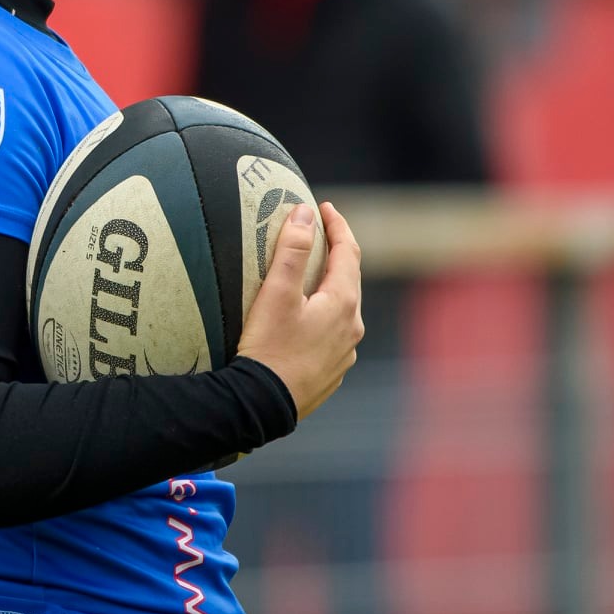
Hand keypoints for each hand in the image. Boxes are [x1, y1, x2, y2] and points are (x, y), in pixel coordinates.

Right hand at [235, 200, 362, 421]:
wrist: (262, 405)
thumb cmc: (268, 348)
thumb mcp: (277, 293)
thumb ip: (292, 250)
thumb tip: (305, 214)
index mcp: (343, 303)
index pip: (348, 252)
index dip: (337, 226)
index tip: (324, 208)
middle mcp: (352, 328)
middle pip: (349, 280)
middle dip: (335, 254)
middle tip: (318, 234)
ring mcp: (344, 353)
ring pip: (342, 310)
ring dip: (330, 288)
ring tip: (310, 276)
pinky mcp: (331, 372)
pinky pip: (332, 335)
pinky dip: (323, 317)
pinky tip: (305, 321)